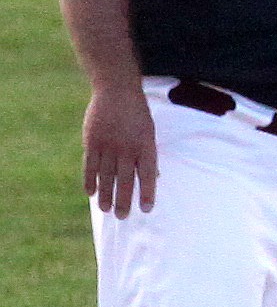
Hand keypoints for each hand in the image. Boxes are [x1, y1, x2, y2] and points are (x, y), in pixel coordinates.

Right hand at [82, 86, 156, 215]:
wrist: (116, 90)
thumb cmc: (137, 114)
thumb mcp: (150, 132)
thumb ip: (149, 155)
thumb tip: (156, 178)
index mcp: (145, 145)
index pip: (148, 174)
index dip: (147, 192)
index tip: (146, 209)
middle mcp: (127, 148)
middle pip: (125, 180)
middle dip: (124, 200)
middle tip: (122, 216)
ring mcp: (108, 145)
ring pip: (106, 176)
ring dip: (106, 194)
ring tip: (105, 209)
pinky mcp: (92, 141)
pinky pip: (90, 165)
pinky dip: (89, 180)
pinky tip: (90, 192)